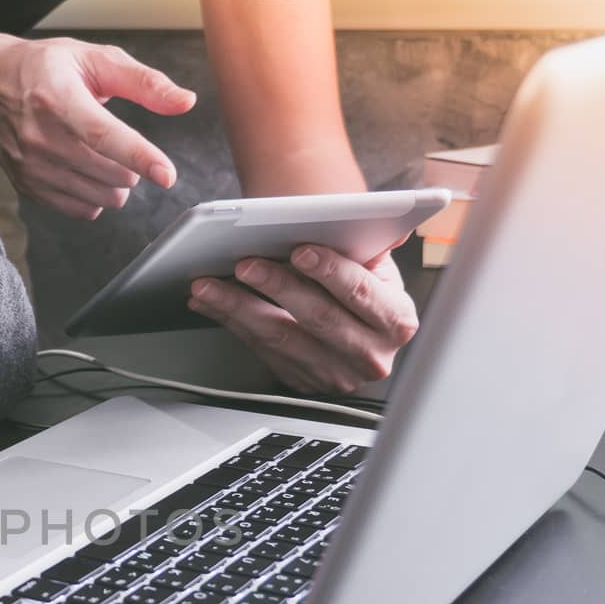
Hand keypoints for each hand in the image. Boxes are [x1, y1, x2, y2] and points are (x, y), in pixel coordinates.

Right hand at [0, 36, 196, 219]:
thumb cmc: (44, 68)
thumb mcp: (95, 59)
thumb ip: (144, 83)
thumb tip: (185, 102)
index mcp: (57, 97)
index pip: (103, 135)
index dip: (139, 156)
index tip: (166, 174)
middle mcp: (40, 136)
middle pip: (109, 174)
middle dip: (131, 165)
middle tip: (119, 142)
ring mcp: (32, 167)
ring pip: (101, 197)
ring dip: (116, 183)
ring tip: (102, 155)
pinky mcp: (28, 187)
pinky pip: (83, 210)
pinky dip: (95, 196)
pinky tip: (85, 171)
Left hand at [189, 245, 419, 394]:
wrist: (361, 338)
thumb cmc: (368, 294)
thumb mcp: (380, 271)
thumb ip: (372, 247)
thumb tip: (372, 222)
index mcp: (395, 321)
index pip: (360, 292)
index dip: (330, 270)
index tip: (300, 250)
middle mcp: (370, 355)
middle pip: (317, 317)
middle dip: (276, 286)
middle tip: (244, 264)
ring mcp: (334, 374)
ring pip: (280, 337)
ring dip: (238, 308)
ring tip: (208, 285)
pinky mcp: (302, 381)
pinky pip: (261, 350)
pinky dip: (232, 323)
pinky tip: (210, 303)